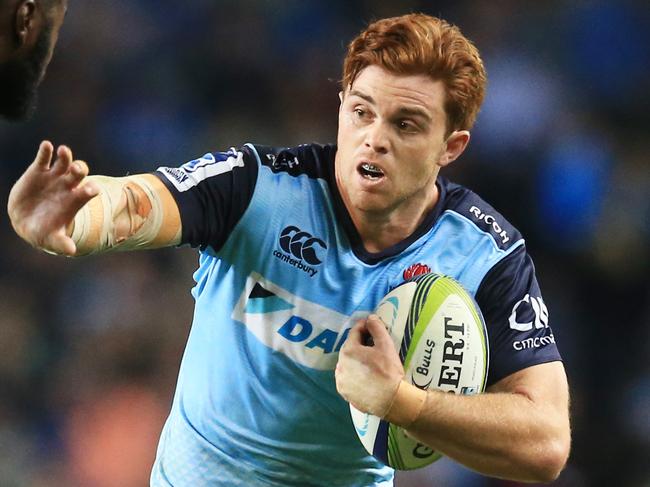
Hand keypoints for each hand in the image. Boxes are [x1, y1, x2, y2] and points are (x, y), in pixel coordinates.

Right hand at [7, 141, 98, 255]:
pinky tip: (46, 146)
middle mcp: (68, 186)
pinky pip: (44, 158)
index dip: (90, 189)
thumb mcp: (52, 239)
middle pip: (78, 174)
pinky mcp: (38, 171)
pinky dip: (46, 151)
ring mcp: (54, 177)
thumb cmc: (45, 231)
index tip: (90, 189)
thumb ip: (62, 243)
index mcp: (75, 200)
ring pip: (64, 162)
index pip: (88, 192)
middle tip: (77, 169)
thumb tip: (71, 251)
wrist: (27, 222)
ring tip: (64, 151)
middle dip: (79, 170)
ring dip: (66, 156)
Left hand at [335, 314, 404, 417]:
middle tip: (374, 345)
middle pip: (350, 348)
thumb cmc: (389, 371)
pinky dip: (353, 374)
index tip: (372, 326)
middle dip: (360, 344)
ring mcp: (341, 380)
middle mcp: (340, 364)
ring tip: (370, 362)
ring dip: (356, 360)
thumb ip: (377, 328)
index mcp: (349, 350)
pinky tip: (364, 376)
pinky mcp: (344, 392)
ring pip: (347, 363)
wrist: (391, 401)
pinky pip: (347, 378)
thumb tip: (370, 318)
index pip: (355, 332)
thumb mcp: (386, 345)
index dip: (364, 327)